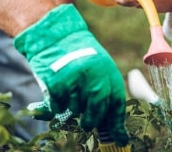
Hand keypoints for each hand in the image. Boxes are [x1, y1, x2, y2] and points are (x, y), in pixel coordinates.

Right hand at [14, 4, 129, 145]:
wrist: (51, 34)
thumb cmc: (75, 53)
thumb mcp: (96, 66)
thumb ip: (104, 91)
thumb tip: (116, 128)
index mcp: (106, 69)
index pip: (116, 102)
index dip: (117, 122)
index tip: (119, 137)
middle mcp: (93, 75)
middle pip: (97, 110)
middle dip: (92, 120)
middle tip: (87, 122)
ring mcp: (74, 80)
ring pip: (76, 110)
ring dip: (72, 109)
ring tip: (68, 95)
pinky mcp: (56, 83)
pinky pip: (58, 107)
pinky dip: (56, 105)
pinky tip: (56, 93)